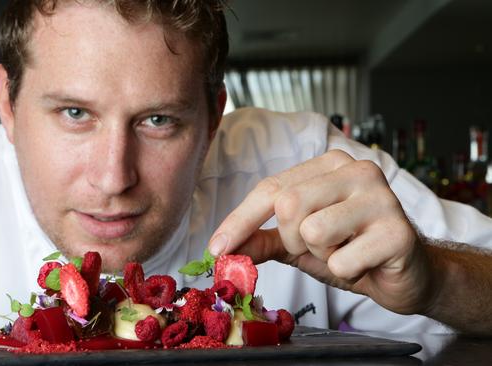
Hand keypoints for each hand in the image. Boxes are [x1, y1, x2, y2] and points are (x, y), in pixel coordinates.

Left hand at [207, 150, 435, 314]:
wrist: (406, 273)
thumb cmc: (351, 249)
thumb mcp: (299, 242)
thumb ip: (262, 239)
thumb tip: (221, 248)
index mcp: (329, 164)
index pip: (271, 188)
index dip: (240, 220)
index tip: (216, 248)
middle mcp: (356, 170)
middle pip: (289, 206)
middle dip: (293, 239)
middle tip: (320, 248)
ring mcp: (381, 197)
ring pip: (313, 231)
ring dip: (322, 255)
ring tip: (345, 252)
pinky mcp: (398, 231)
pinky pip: (342, 261)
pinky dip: (346, 272)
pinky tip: (366, 264)